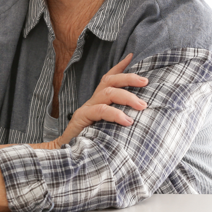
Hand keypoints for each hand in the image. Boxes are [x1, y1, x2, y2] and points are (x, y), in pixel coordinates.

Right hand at [0, 54, 147, 155]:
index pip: (108, 79)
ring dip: (127, 96)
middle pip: (110, 81)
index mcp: (99, 102)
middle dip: (129, 77)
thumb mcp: (108, 129)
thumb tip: (139, 119)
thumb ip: (118, 121)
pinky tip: (127, 121)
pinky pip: (100, 110)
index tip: (131, 56)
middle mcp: (92, 102)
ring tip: (142, 106)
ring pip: (108, 92)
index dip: (120, 67)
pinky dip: (115, 113)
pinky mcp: (82, 118)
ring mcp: (87, 109)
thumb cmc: (91, 143)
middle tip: (146, 81)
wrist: (66, 156)